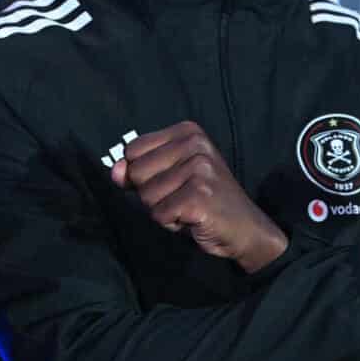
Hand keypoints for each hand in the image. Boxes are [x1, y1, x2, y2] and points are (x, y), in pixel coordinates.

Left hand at [110, 122, 286, 273]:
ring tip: (187, 207)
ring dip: (162, 210)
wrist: (245, 228)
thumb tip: (114, 171)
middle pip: (136, 172)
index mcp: (187, 132)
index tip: (171, 181)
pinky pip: (159, 215)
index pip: (133, 150)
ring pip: (146, 196)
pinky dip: (171, 224)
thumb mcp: (169, 177)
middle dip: (151, 194)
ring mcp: (199, 169)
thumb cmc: (204, 200)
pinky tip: (192, 218)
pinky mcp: (199, 196)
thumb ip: (140, 170)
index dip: (142, 173)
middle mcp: (195, 145)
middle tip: (180, 197)